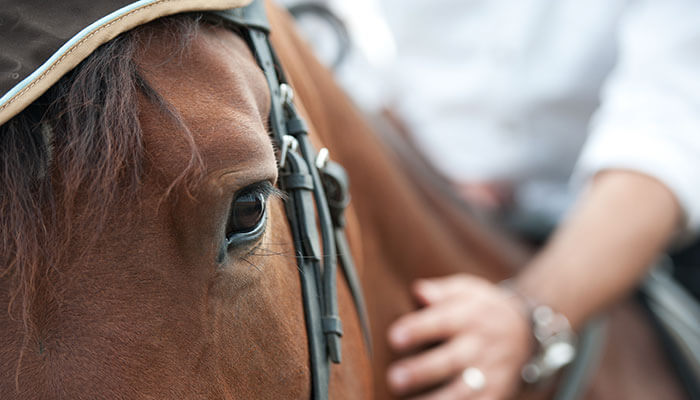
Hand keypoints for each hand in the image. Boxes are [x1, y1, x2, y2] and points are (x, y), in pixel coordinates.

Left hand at [386, 274, 530, 398]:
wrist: (526, 332)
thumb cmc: (481, 309)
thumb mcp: (467, 290)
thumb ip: (441, 291)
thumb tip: (418, 291)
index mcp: (469, 316)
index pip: (442, 322)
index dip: (418, 330)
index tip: (394, 337)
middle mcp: (480, 346)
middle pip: (451, 361)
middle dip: (422, 371)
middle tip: (394, 378)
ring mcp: (490, 373)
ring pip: (463, 392)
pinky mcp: (496, 394)